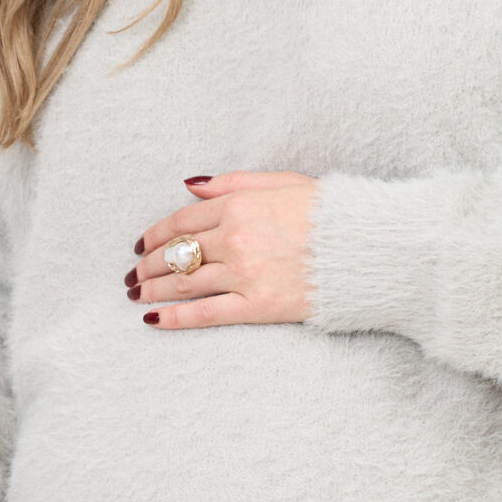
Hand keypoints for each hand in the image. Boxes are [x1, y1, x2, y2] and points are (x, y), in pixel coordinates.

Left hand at [127, 172, 318, 328]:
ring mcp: (244, 274)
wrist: (368, 248)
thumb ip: (232, 183)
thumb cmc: (331, 212)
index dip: (154, 234)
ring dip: (153, 289)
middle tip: (133, 275)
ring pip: (183, 283)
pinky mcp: (257, 306)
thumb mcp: (283, 181)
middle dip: (148, 265)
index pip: (181, 221)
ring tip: (137, 295)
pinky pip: (206, 313)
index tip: (140, 245)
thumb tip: (190, 187)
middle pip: (177, 253)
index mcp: (239, 205)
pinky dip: (175, 317)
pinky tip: (153, 319)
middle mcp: (235, 238)